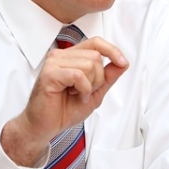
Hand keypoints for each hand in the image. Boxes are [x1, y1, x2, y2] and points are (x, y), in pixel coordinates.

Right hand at [2, 37, 127, 165]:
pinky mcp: (50, 73)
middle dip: (98, 79)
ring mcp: (53, 62)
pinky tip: (74, 96)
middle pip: (95, 56)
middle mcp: (61, 55)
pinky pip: (78, 76)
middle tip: (84, 92)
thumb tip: (123, 63)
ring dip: (89, 86)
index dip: (112, 50)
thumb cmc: (63, 109)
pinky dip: (83, 90)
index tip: (123, 63)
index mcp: (70, 56)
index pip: (95, 43)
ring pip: (89, 65)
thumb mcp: (94, 92)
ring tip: (77, 94)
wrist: (45, 126)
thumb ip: (108, 77)